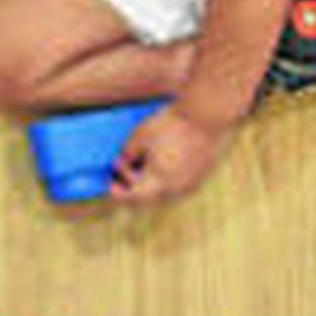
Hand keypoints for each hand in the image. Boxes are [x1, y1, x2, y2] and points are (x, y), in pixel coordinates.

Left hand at [109, 105, 224, 205]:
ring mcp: (189, 186)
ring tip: (142, 165)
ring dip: (150, 184)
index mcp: (158, 182)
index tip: (110, 186)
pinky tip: (161, 163)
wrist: (204, 117)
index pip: (133, 198)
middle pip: (148, 198)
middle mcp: (175, 190)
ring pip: (163, 193)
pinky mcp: (199, 179)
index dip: (119, 194)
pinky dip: (165, 180)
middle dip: (133, 186)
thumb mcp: (139, 136)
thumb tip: (123, 163)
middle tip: (123, 171)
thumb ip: (127, 154)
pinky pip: (177, 186)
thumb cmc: (171, 124)